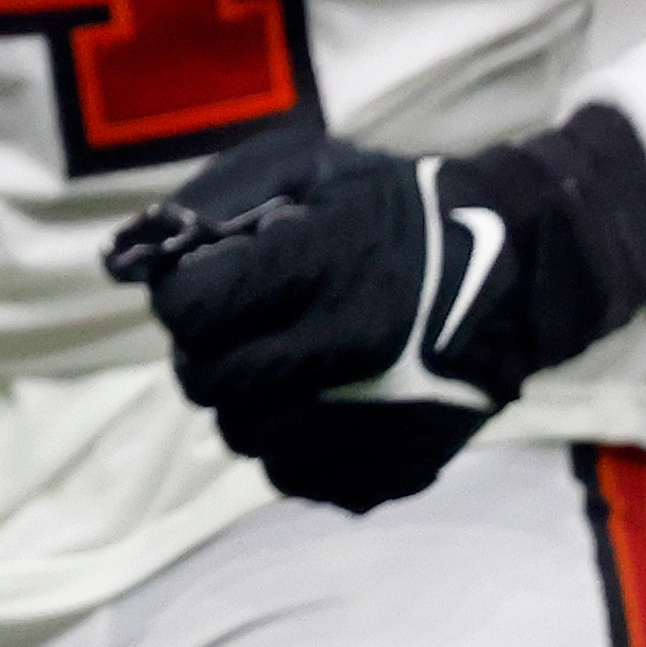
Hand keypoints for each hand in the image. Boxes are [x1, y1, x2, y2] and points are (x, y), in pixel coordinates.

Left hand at [105, 106, 645, 510]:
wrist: (514, 274)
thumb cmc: (388, 210)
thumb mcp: (302, 166)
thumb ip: (211, 201)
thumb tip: (132, 255)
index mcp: (321, 267)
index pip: (189, 310)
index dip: (184, 298)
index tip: (209, 286)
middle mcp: (351, 348)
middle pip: (207, 382)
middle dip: (206, 353)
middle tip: (240, 330)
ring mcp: (379, 417)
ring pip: (244, 438)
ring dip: (247, 404)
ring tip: (285, 365)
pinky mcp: (399, 468)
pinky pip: (297, 480)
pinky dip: (294, 449)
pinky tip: (321, 405)